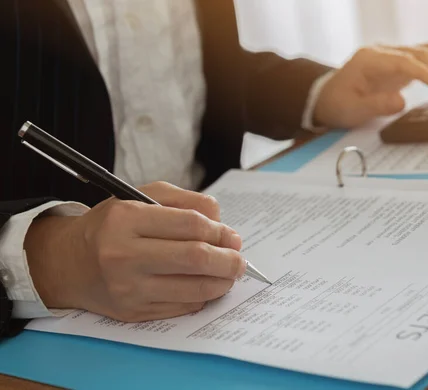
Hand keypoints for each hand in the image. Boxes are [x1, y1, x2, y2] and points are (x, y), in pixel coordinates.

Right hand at [24, 182, 245, 321]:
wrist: (69, 263)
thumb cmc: (112, 225)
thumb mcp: (141, 197)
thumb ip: (185, 201)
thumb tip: (222, 224)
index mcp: (126, 219)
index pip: (191, 225)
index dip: (220, 232)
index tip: (232, 236)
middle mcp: (123, 255)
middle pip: (196, 259)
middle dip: (228, 260)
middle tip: (240, 260)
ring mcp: (128, 288)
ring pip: (194, 289)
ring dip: (222, 282)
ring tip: (228, 274)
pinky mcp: (132, 312)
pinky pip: (182, 307)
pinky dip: (202, 297)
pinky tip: (205, 286)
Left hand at [313, 43, 427, 128]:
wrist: (326, 98)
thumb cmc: (337, 104)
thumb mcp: (351, 110)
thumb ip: (375, 105)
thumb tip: (401, 102)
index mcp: (369, 60)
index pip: (405, 61)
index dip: (427, 73)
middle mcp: (383, 52)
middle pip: (421, 53)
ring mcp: (392, 57)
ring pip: (426, 53)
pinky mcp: (398, 65)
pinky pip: (424, 61)